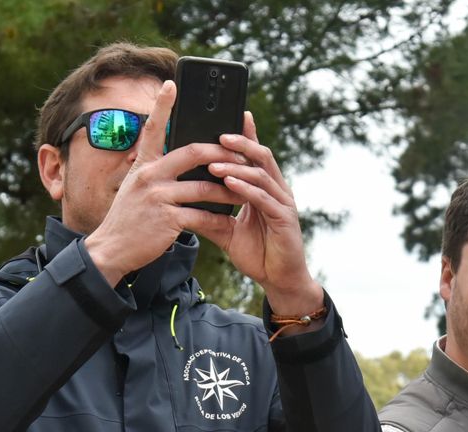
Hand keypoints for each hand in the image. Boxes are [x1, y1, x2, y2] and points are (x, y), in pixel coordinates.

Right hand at [84, 81, 248, 284]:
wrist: (111, 249)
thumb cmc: (129, 220)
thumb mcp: (135, 189)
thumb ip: (155, 173)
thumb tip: (182, 161)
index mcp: (143, 165)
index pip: (152, 129)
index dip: (161, 105)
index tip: (171, 83)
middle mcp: (149, 175)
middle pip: (192, 153)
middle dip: (221, 154)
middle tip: (242, 157)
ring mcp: (157, 196)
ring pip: (203, 187)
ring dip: (228, 191)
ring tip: (245, 193)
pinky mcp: (167, 219)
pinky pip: (201, 215)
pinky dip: (218, 218)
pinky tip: (229, 220)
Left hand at [190, 112, 323, 319]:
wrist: (279, 280)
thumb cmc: (258, 254)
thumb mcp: (227, 232)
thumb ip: (210, 215)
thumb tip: (182, 204)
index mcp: (264, 190)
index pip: (254, 156)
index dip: (246, 135)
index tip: (234, 114)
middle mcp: (277, 191)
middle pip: (261, 156)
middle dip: (242, 142)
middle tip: (219, 135)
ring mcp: (283, 204)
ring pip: (262, 174)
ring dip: (237, 167)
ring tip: (214, 163)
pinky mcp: (285, 219)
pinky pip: (264, 198)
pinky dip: (246, 189)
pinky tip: (230, 184)